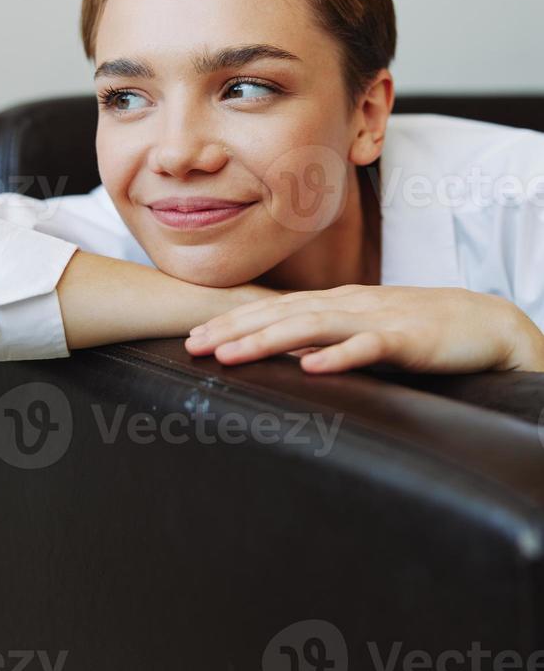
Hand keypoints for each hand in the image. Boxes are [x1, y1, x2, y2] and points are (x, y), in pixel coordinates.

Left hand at [184, 284, 543, 373]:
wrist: (478, 320)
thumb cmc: (419, 328)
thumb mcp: (365, 329)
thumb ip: (329, 338)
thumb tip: (290, 354)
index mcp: (337, 303)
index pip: (275, 310)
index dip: (234, 321)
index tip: (196, 336)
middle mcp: (347, 305)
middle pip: (281, 314)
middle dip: (234, 329)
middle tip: (192, 345)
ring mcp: (374, 320)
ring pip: (312, 327)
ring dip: (267, 340)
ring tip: (230, 355)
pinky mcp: (404, 340)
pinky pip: (367, 348)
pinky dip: (338, 356)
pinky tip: (310, 367)